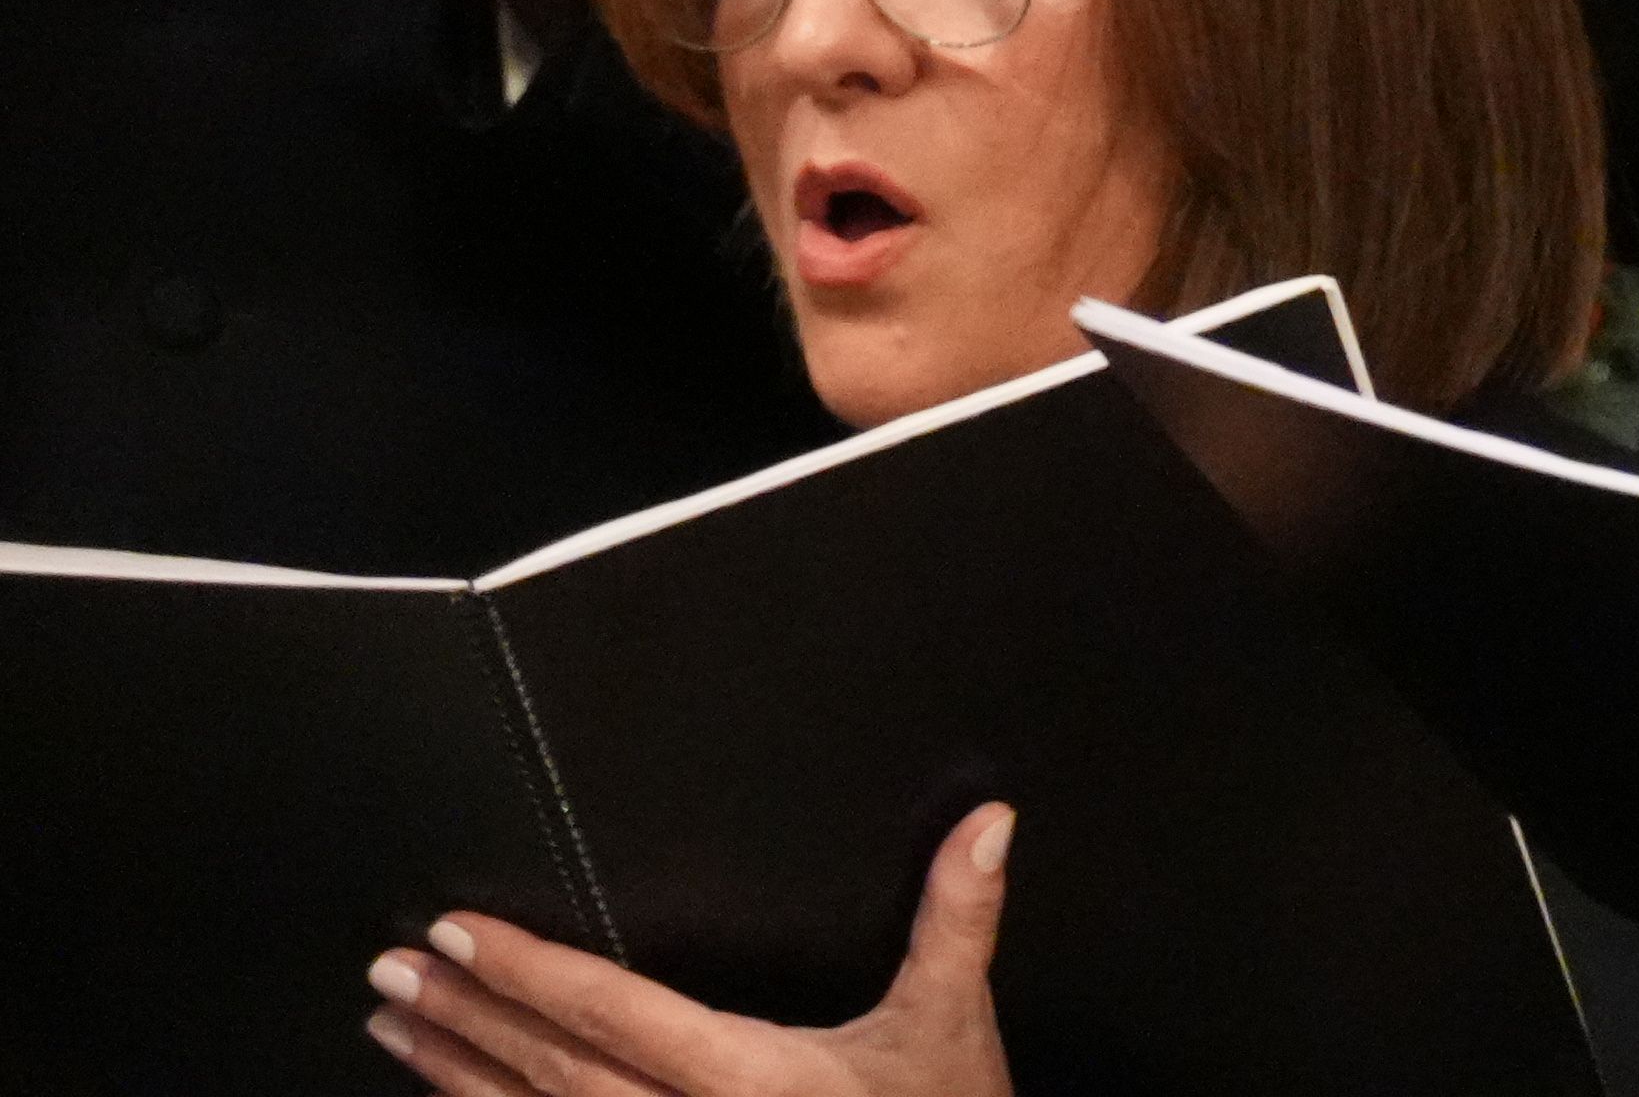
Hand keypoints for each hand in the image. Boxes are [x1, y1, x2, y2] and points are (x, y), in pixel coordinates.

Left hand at [371, 802, 1015, 1096]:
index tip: (460, 936)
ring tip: (395, 1029)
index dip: (530, 972)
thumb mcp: (952, 1023)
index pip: (613, 1013)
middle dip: (465, 1016)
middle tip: (393, 971)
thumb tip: (987, 825)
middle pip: (551, 1070)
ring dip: (456, 1075)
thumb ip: (956, 921)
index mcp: (748, 1078)